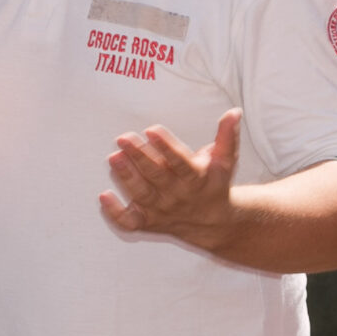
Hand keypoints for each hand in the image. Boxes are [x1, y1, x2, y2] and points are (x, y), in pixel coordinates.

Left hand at [99, 108, 242, 249]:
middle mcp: (177, 196)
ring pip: (142, 195)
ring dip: (127, 178)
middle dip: (139, 157)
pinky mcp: (147, 222)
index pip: (181, 163)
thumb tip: (233, 112)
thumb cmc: (214, 184)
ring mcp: (161, 210)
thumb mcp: (225, 161)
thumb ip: (227, 136)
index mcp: (196, 179)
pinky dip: (115, 213)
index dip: (166, 147)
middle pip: (157, 177)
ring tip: (114, 157)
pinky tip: (103, 196)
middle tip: (123, 138)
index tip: (152, 130)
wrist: (213, 222)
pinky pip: (129, 222)